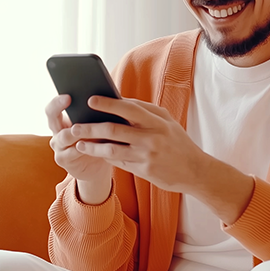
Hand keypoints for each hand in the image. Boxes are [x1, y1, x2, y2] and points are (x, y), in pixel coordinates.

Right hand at [45, 94, 111, 183]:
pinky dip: (83, 147)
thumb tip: (107, 96)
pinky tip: (93, 144)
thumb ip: (95, 114)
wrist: (98, 165)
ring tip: (89, 123)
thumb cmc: (98, 141)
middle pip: (51, 116)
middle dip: (58, 106)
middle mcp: (57, 132)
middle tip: (69, 98)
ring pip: (64, 135)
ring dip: (77, 129)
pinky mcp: (63, 160)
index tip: (68, 95)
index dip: (58, 101)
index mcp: (63, 121)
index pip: (54, 107)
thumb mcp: (97, 125)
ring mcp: (58, 146)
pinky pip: (71, 152)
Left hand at [70, 96, 205, 193]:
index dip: (108, 103)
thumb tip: (119, 100)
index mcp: (157, 121)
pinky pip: (118, 162)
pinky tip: (95, 153)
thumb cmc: (178, 142)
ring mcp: (146, 155)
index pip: (128, 108)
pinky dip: (104, 156)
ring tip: (79, 143)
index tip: (91, 100)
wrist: (195, 170)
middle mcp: (151, 137)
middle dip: (91, 127)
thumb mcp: (166, 121)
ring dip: (92, 146)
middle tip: (74, 125)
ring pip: (111, 149)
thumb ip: (145, 110)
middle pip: (114, 129)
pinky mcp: (143, 170)